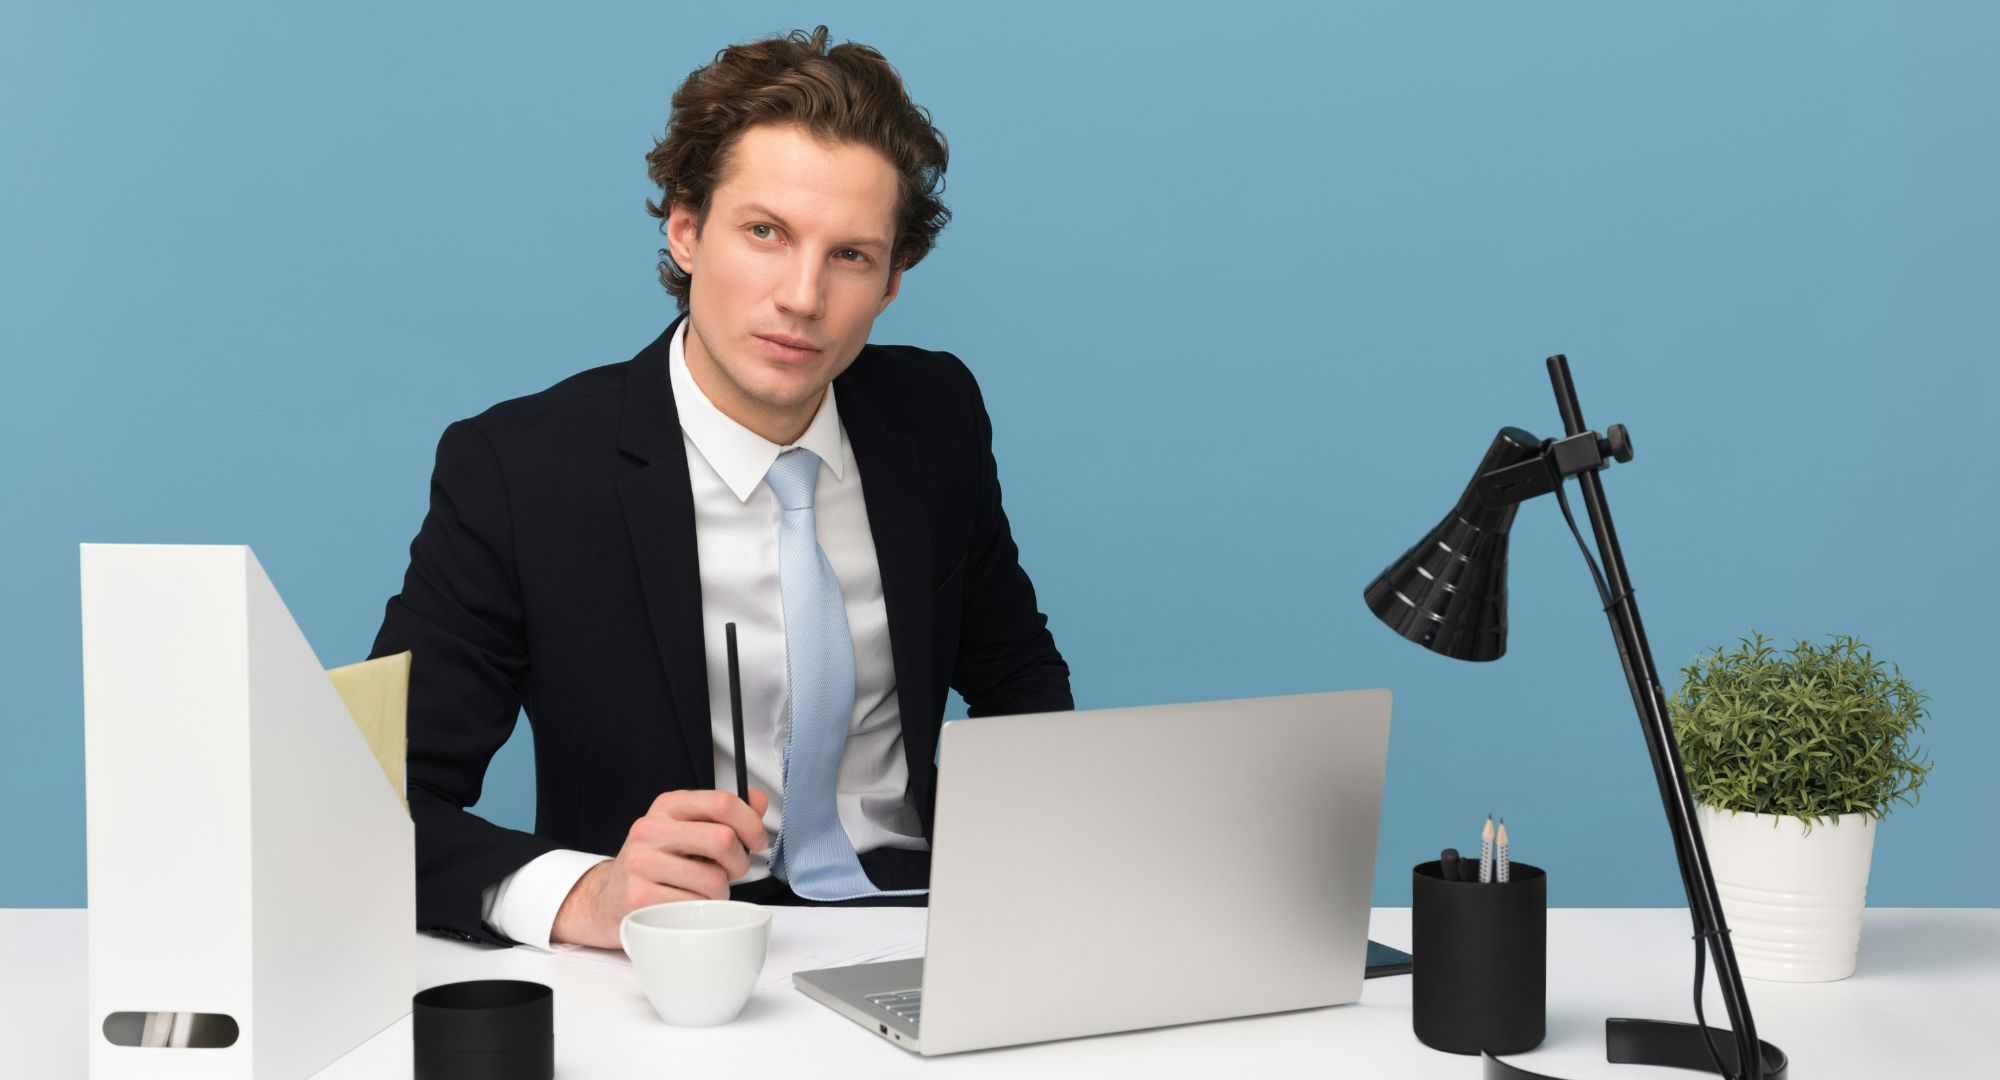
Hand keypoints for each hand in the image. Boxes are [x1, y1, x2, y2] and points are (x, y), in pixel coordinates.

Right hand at [551, 788, 770, 948]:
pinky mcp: (639, 897)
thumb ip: (725, 815)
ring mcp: (641, 863)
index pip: (722, 802)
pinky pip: (695, 906)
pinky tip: (686, 905)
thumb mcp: (687, 830)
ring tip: (702, 891)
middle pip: (722, 840)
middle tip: (732, 872)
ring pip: (714, 880)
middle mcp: (650, 829)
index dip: (751, 823)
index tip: (757, 841)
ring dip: (720, 893)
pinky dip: (701, 911)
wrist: (608, 898)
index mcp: (667, 806)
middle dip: (739, 863)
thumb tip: (758, 800)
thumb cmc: (657, 864)